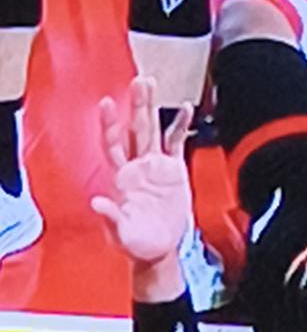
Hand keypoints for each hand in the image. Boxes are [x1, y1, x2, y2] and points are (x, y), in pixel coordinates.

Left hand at [91, 78, 194, 267]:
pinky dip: (181, 126)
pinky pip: (177, 144)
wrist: (159, 250)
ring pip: (154, 130)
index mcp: (122, 177)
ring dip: (153, 108)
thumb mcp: (121, 234)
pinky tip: (186, 109)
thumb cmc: (135, 243)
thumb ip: (111, 217)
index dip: (110, 125)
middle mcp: (137, 166)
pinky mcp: (175, 172)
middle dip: (137, 105)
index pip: (113, 145)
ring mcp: (156, 166)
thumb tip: (97, 202)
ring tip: (152, 83)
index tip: (106, 103)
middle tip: (140, 81)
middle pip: (136, 129)